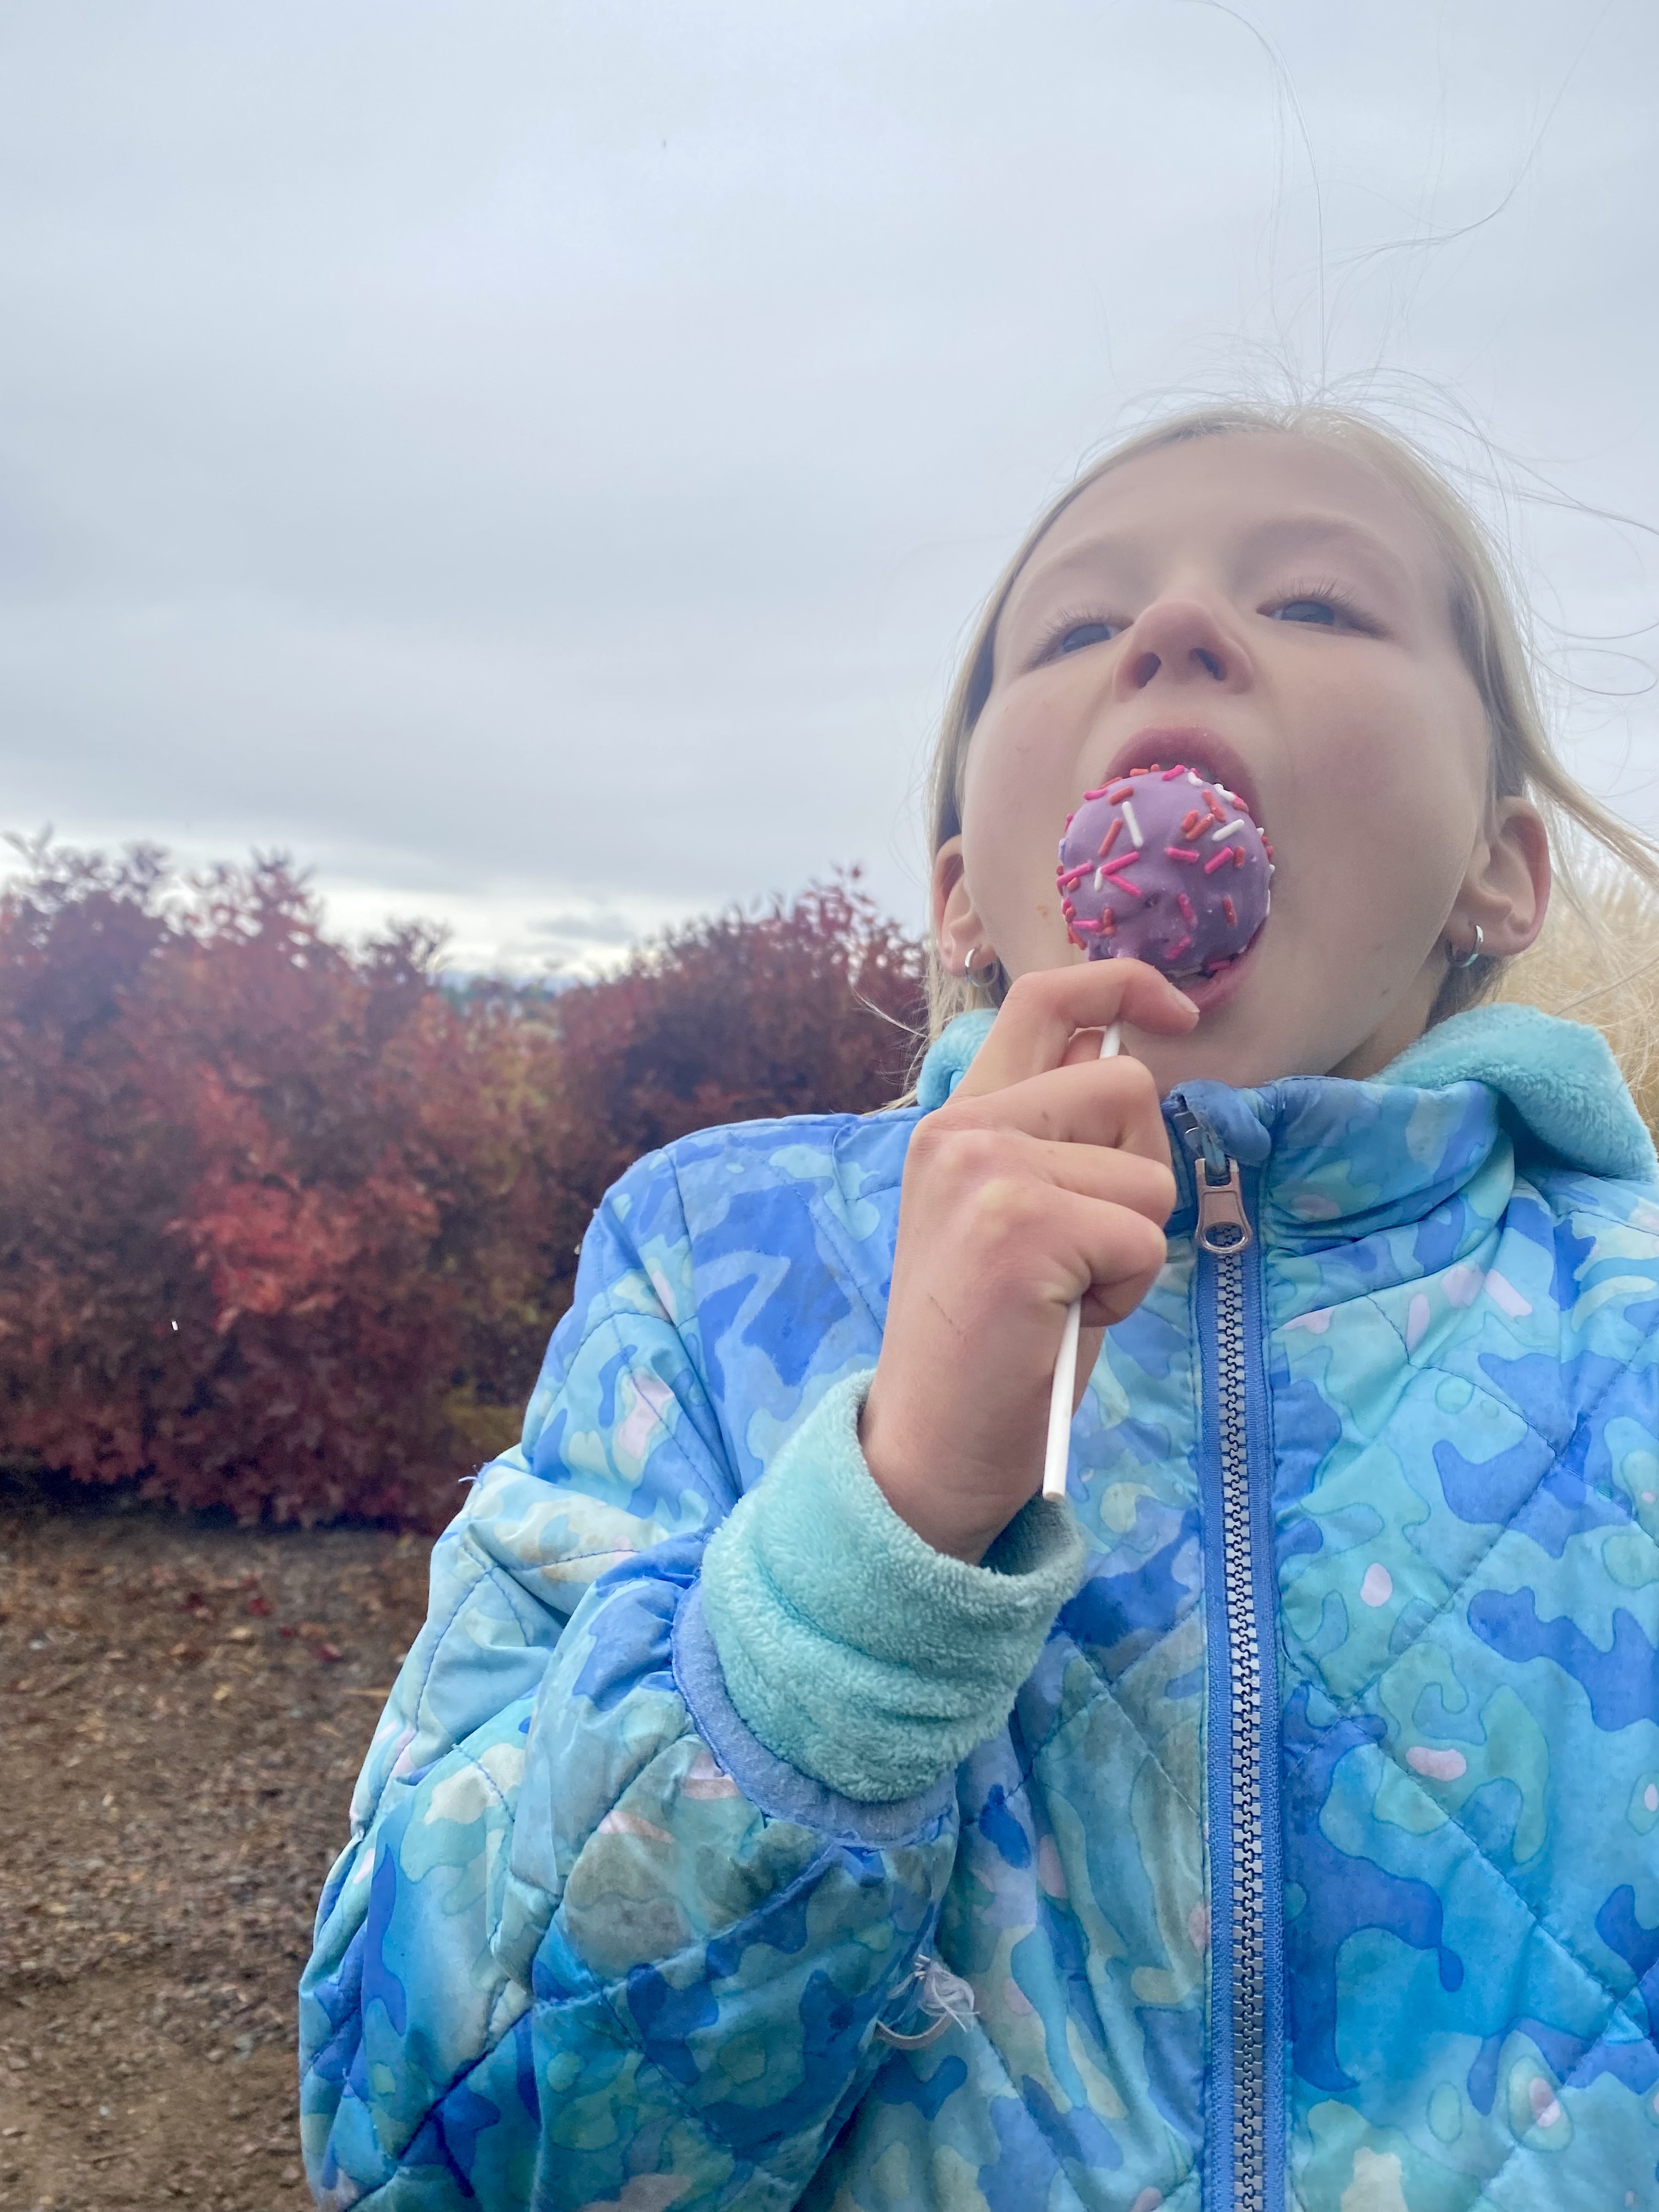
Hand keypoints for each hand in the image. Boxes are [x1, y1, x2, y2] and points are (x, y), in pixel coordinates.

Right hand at [860, 962, 1195, 1561]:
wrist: (930, 1446)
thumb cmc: (989, 1340)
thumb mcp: (1012, 1212)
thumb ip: (1052, 1129)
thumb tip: (1123, 1041)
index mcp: (954, 1120)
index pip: (1044, 1001)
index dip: (1123, 982)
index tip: (1178, 1011)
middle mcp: (961, 1129)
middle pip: (1127, 1086)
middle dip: (1140, 1170)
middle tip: (1086, 1249)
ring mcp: (986, 1171)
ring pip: (1147, 1172)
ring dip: (1134, 1243)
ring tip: (1067, 1292)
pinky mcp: (1022, 1226)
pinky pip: (1146, 1237)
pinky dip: (1130, 1290)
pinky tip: (1069, 1319)